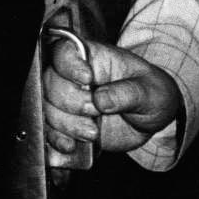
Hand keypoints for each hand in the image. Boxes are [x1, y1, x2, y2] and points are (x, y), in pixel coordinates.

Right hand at [44, 38, 182, 167]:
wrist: (151, 118)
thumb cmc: (151, 93)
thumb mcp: (150, 90)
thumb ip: (127, 93)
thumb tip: (101, 99)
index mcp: (92, 58)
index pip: (64, 52)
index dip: (68, 64)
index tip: (87, 78)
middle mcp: (73, 77)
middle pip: (50, 82)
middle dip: (70, 101)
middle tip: (94, 112)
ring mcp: (68, 102)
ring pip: (47, 107)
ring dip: (66, 124)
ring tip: (92, 133)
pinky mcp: (68, 125)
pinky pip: (50, 131)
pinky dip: (56, 140)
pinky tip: (71, 146)